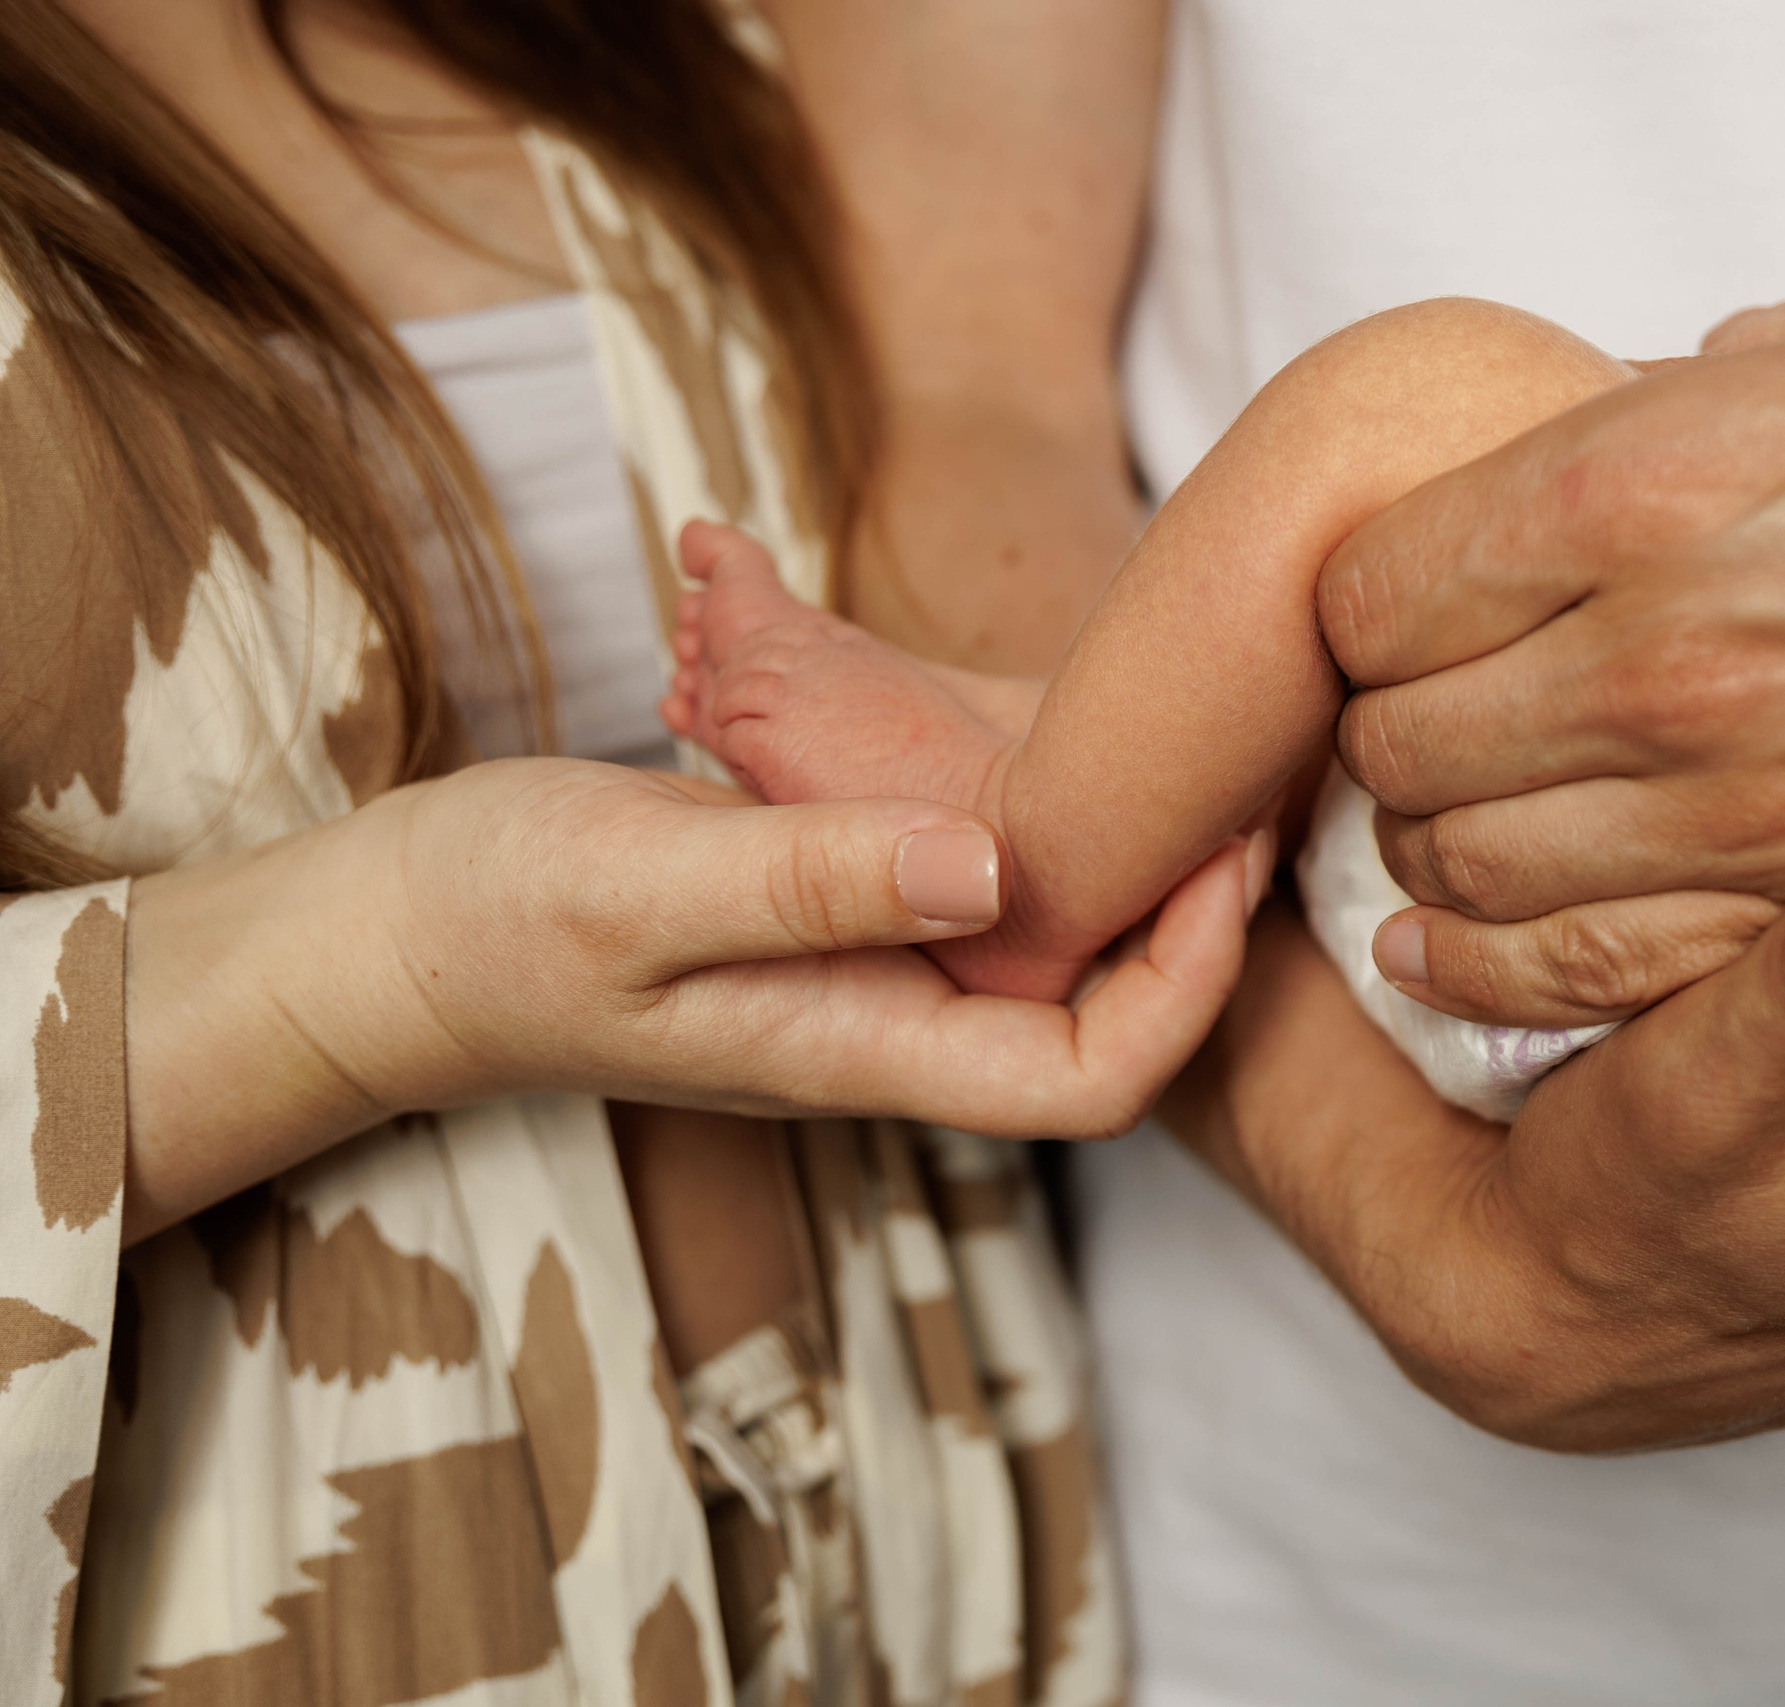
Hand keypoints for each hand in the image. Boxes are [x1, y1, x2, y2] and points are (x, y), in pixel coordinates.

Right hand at [124, 757, 1253, 1238]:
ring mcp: (871, 973)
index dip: (1189, 979)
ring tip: (1188, 737)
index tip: (1224, 844)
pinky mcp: (842, 913)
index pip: (1094, 1077)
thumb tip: (998, 869)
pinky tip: (1060, 733)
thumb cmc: (497, 923)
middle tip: (1246, 766)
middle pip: (1108, 1015)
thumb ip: (814, 879)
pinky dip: (1039, 817)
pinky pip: (980, 885)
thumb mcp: (648, 884)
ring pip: (1052, 946)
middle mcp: (894, 1025)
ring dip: (1132, 857)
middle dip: (1197, 911)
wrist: (391, 937)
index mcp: (868, 1050)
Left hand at [1319, 294, 1784, 994]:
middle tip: (1453, 717)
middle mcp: (1654, 649)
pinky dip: (1492, 960)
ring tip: (1486, 813)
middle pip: (1398, 736)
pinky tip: (1482, 935)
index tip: (1420, 614)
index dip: (1380, 607)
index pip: (1374, 584)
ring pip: (1458, 864)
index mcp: (1637, 476)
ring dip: (1444, 845)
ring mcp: (1726, 802)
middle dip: (1402, 729)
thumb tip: (1572, 469)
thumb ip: (1664, 425)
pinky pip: (1562, 971)